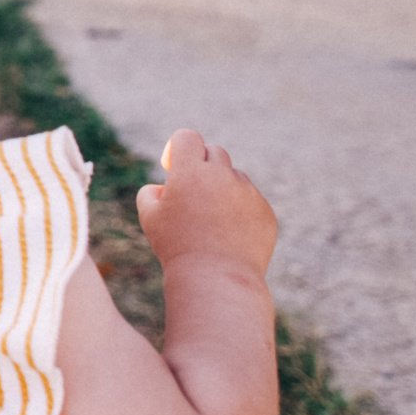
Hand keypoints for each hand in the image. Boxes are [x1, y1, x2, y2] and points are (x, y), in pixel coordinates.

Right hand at [138, 130, 277, 275]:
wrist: (216, 277)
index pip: (187, 137)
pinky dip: (240, 211)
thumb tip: (164, 187)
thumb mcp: (150, 217)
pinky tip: (229, 235)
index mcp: (190, 172)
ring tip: (211, 220)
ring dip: (223, 188)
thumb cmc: (176, 246)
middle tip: (194, 189)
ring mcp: (247, 192)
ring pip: (234, 177)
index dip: (180, 147)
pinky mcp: (265, 211)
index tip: (174, 164)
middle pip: (215, 152)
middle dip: (203, 165)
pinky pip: (251, 200)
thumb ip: (152, 193)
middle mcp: (221, 175)